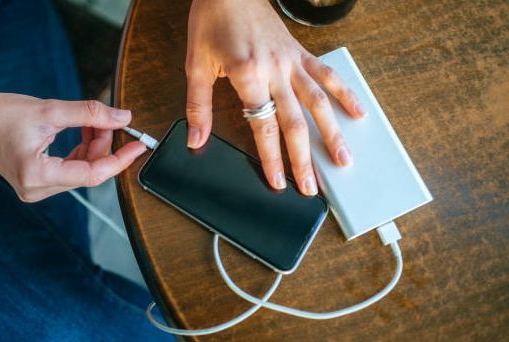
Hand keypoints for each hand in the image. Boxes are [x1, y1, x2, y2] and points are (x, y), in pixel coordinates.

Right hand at [0, 91, 145, 201]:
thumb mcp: (49, 110)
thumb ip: (89, 114)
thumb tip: (122, 117)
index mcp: (36, 175)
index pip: (92, 174)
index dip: (120, 160)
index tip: (138, 146)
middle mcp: (36, 189)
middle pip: (88, 172)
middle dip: (104, 145)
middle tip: (110, 120)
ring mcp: (36, 189)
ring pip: (82, 171)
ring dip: (94, 147)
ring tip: (93, 121)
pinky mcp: (37, 182)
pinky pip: (71, 169)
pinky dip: (82, 151)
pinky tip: (84, 131)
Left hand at [185, 0, 365, 195]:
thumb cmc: (211, 21)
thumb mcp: (196, 65)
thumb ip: (198, 106)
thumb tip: (196, 139)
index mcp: (248, 74)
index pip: (263, 127)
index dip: (272, 159)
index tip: (279, 182)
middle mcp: (275, 70)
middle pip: (294, 123)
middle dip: (304, 159)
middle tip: (311, 187)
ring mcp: (292, 61)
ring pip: (318, 103)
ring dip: (332, 134)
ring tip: (343, 160)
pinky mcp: (300, 52)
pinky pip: (326, 74)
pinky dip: (344, 94)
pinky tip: (357, 113)